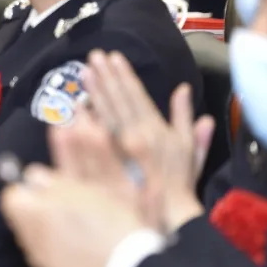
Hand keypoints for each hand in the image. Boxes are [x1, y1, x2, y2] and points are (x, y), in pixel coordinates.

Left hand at [0, 166, 149, 266]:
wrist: (128, 262)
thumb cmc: (104, 221)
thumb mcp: (77, 187)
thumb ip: (47, 180)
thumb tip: (31, 176)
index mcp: (32, 214)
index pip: (10, 197)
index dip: (24, 189)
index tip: (40, 187)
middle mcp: (31, 238)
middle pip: (20, 217)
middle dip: (35, 207)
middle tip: (58, 202)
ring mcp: (42, 258)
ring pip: (33, 235)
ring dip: (44, 225)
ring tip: (70, 221)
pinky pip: (47, 252)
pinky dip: (56, 243)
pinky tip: (76, 239)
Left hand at [84, 50, 212, 231]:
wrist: (168, 211)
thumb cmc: (178, 179)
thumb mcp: (189, 147)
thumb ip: (185, 117)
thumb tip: (183, 89)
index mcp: (156, 128)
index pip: (137, 95)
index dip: (124, 75)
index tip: (114, 57)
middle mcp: (138, 135)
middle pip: (118, 100)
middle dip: (106, 76)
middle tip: (93, 56)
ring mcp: (122, 148)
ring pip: (105, 114)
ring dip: (95, 92)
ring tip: (85, 72)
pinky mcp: (110, 160)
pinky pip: (96, 137)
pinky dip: (87, 119)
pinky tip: (77, 105)